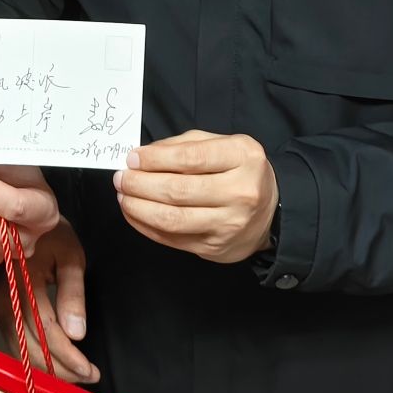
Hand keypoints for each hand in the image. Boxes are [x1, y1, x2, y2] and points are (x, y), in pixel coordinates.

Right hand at [0, 218, 97, 383]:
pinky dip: (35, 358)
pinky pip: (16, 342)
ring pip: (22, 350)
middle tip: (89, 377)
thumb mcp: (70, 256)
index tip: (91, 370)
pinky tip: (55, 364)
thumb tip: (76, 334)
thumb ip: (73, 295)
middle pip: (32, 347)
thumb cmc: (52, 235)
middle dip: (61, 369)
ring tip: (76, 375)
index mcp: (25, 281)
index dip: (69, 357)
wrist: (22, 219)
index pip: (47, 332)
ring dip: (49, 368)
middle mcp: (5, 298)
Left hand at [113, 130, 277, 264]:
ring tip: (123, 196)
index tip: (132, 158)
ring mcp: (229, 224)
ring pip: (172, 219)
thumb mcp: (221, 144)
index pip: (191, 158)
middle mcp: (241, 192)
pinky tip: (134, 214)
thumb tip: (143, 156)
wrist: (271, 212)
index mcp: (243, 157)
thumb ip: (183, 145)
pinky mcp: (215, 248)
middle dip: (141, 184)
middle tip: (121, 178)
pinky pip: (172, 239)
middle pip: (178, 191)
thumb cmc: (239, 171)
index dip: (156, 159)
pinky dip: (146, 226)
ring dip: (138, 208)